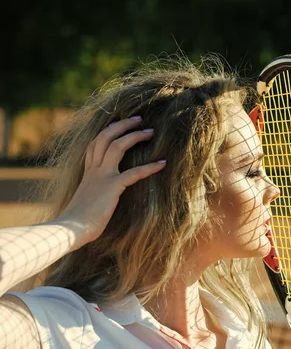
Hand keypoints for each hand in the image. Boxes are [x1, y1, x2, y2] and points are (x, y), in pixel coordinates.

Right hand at [58, 117, 166, 243]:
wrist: (70, 229)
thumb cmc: (76, 222)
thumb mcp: (84, 202)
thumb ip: (93, 196)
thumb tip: (99, 201)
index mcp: (87, 173)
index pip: (94, 144)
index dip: (107, 131)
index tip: (119, 124)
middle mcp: (94, 170)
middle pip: (105, 137)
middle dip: (122, 125)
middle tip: (138, 119)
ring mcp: (102, 177)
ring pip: (118, 146)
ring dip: (135, 136)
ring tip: (150, 132)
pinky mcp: (112, 187)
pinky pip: (134, 173)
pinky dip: (149, 167)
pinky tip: (162, 163)